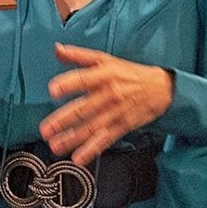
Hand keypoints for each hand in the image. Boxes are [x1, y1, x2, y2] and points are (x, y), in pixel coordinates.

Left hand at [39, 43, 173, 165]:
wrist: (160, 87)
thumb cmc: (129, 72)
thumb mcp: (104, 59)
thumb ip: (78, 55)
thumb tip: (57, 49)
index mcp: (104, 74)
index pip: (83, 78)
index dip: (68, 84)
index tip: (53, 90)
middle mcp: (109, 93)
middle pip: (84, 108)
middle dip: (63, 120)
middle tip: (46, 129)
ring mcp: (115, 112)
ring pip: (91, 127)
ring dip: (72, 138)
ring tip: (55, 146)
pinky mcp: (122, 126)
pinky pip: (105, 139)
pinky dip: (92, 150)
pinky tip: (79, 157)